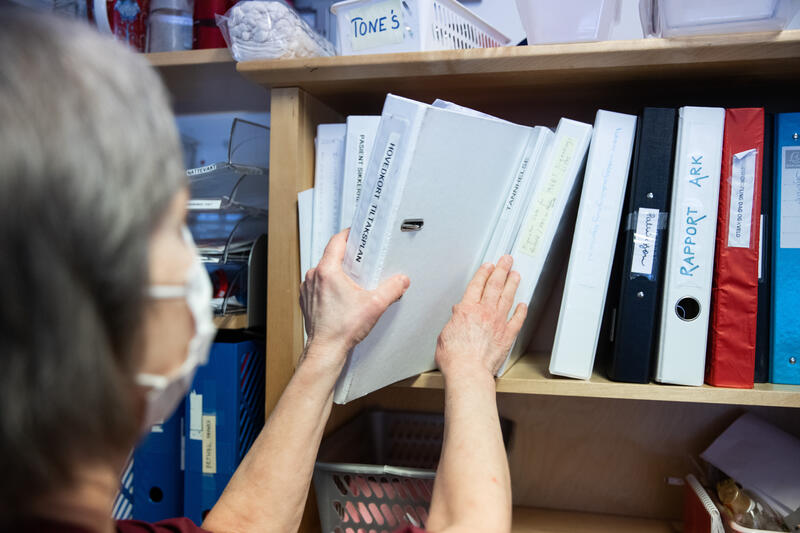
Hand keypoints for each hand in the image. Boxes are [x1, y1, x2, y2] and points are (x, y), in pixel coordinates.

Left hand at [300, 229, 409, 363]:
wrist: (326, 350)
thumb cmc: (342, 329)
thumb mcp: (375, 305)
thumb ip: (392, 289)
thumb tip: (402, 280)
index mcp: (327, 271)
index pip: (336, 241)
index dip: (349, 235)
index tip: (358, 234)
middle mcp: (313, 277)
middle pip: (331, 256)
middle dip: (347, 256)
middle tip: (362, 259)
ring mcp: (308, 289)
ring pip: (324, 271)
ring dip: (338, 272)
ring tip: (354, 280)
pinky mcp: (307, 300)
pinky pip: (319, 284)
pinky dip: (330, 285)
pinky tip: (343, 295)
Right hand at [435, 255, 526, 380]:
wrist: (468, 371)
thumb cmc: (454, 357)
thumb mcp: (445, 333)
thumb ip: (454, 321)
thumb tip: (458, 315)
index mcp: (467, 310)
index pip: (477, 285)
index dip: (483, 273)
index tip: (488, 266)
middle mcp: (484, 312)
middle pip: (495, 286)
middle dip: (501, 270)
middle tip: (507, 261)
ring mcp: (498, 322)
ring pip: (507, 298)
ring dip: (512, 284)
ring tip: (516, 275)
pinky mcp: (507, 335)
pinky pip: (517, 319)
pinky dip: (521, 311)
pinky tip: (523, 305)